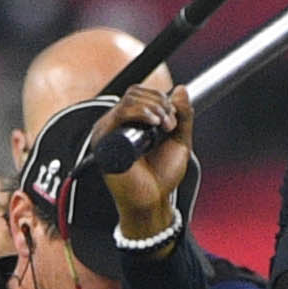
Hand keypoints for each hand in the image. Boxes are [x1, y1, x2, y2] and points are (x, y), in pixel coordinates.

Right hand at [91, 83, 193, 245]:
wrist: (154, 199)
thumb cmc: (162, 175)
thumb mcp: (179, 141)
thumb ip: (183, 116)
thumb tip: (182, 88)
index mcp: (129, 122)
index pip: (140, 94)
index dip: (160, 99)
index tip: (174, 119)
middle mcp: (116, 124)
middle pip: (134, 93)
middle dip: (159, 103)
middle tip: (170, 124)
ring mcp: (108, 131)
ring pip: (128, 100)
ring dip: (153, 108)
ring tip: (164, 127)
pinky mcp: (104, 141)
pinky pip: (118, 115)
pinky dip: (139, 113)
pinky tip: (153, 124)